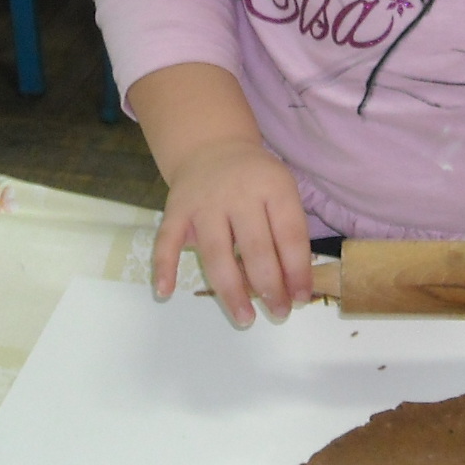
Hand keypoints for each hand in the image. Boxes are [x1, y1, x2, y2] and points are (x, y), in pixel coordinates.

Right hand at [152, 139, 312, 325]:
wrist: (212, 146)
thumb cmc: (255, 179)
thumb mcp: (281, 191)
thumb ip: (287, 232)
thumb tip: (294, 286)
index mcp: (272, 186)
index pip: (289, 234)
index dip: (297, 269)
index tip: (301, 297)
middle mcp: (238, 193)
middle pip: (255, 247)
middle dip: (270, 286)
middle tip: (280, 312)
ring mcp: (204, 202)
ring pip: (217, 253)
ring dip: (231, 290)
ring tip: (245, 318)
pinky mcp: (176, 209)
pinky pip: (167, 240)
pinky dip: (164, 266)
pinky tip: (165, 292)